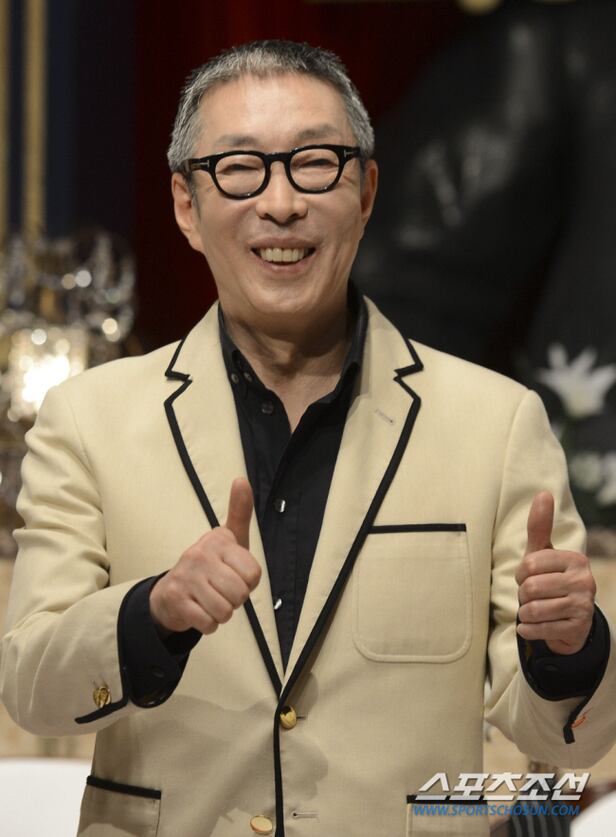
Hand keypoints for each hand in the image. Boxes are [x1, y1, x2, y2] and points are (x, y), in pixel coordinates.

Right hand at [150, 477, 260, 634]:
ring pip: (225, 610)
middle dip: (235, 601)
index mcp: (218, 540)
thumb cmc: (208, 566)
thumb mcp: (229, 539)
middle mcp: (200, 554)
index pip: (254, 575)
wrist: (170, 594)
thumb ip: (239, 512)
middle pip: (240, 594)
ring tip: (210, 601)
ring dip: (221, 614)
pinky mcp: (176, 599)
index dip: (248, 583)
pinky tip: (200, 612)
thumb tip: (241, 479)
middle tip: (221, 592)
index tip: (234, 576)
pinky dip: (208, 625)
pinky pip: (209, 623)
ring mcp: (187, 576)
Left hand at [516, 491, 595, 654]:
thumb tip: (543, 493)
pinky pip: (538, 628)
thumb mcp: (543, 554)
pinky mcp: (577, 628)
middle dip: (523, 595)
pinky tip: (533, 626)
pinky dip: (528, 629)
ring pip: (532, 609)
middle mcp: (584, 580)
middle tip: (532, 597)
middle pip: (530, 588)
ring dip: (525, 613)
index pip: (530, 565)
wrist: (569, 623)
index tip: (529, 578)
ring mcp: (583, 606)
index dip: (521, 574)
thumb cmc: (550, 580)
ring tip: (535, 610)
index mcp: (575, 559)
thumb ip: (540, 526)